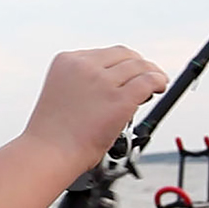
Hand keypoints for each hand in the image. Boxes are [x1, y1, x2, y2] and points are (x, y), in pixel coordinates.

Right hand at [24, 46, 166, 170]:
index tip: (129, 72)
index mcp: (67, 61)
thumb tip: (114, 85)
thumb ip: (83, 82)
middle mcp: (85, 67)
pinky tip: (160, 86)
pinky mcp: (120, 99)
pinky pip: (148, 82)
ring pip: (139, 67)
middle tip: (147, 75)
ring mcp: (103, 82)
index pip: (104, 54)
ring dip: (152, 73)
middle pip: (124, 56)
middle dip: (138, 65)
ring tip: (158, 81)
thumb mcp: (62, 92)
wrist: (48, 153)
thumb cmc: (53, 134)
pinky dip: (158, 81)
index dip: (122, 62)